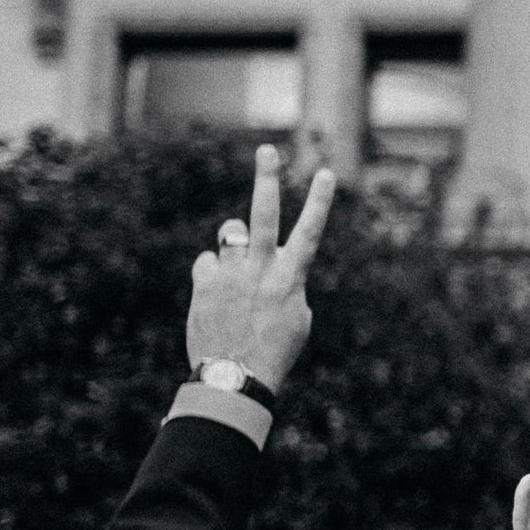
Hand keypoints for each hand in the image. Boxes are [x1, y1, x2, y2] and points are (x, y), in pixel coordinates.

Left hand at [186, 145, 336, 392]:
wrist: (234, 378)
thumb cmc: (275, 352)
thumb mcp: (298, 320)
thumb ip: (289, 285)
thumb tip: (274, 265)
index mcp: (290, 279)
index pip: (309, 232)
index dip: (320, 201)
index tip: (326, 173)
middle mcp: (260, 270)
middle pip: (263, 214)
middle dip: (267, 179)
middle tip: (267, 150)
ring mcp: (230, 275)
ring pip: (230, 233)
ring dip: (235, 245)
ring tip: (239, 268)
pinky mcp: (204, 284)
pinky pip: (207, 260)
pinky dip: (213, 271)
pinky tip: (218, 293)